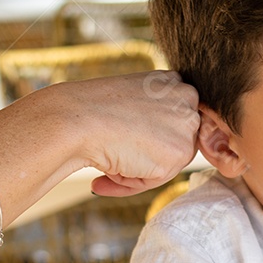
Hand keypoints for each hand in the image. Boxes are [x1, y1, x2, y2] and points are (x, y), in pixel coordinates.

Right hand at [73, 72, 200, 195]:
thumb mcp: (127, 104)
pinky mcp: (180, 152)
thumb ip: (149, 120)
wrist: (75, 120)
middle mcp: (186, 97)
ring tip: (111, 163)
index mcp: (171, 81)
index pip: (171, 121)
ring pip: (168, 162)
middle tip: (114, 157)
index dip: (145, 139)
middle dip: (147, 155)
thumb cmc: (91, 111)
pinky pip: (158, 179)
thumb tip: (156, 144)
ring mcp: (186, 124)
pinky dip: (135, 182)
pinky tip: (113, 170)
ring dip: (140, 169)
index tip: (120, 141)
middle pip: (174, 142)